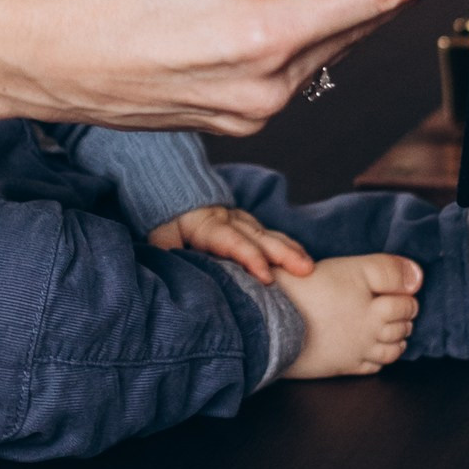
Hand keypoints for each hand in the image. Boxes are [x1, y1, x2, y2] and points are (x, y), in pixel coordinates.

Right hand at [0, 0, 468, 139]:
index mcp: (263, 37)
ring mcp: (255, 112)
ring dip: (329, 3)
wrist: (45, 61)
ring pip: (323, 43)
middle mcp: (270, 88)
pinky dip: (296, 28)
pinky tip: (270, 1)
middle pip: (355, 22)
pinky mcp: (237, 120)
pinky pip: (290, 65)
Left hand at [150, 202, 313, 284]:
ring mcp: (239, 220)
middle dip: (283, 253)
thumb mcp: (158, 239)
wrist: (168, 190)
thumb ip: (167, 255)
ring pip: (267, 234)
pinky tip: (301, 259)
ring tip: (309, 266)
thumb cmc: (164, 223)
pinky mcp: (245, 224)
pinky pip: (267, 234)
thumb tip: (171, 278)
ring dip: (289, 250)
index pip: (231, 241)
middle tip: (306, 270)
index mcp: (206, 225)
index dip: (250, 257)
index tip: (267, 278)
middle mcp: (228, 220)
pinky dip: (286, 246)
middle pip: (258, 236)